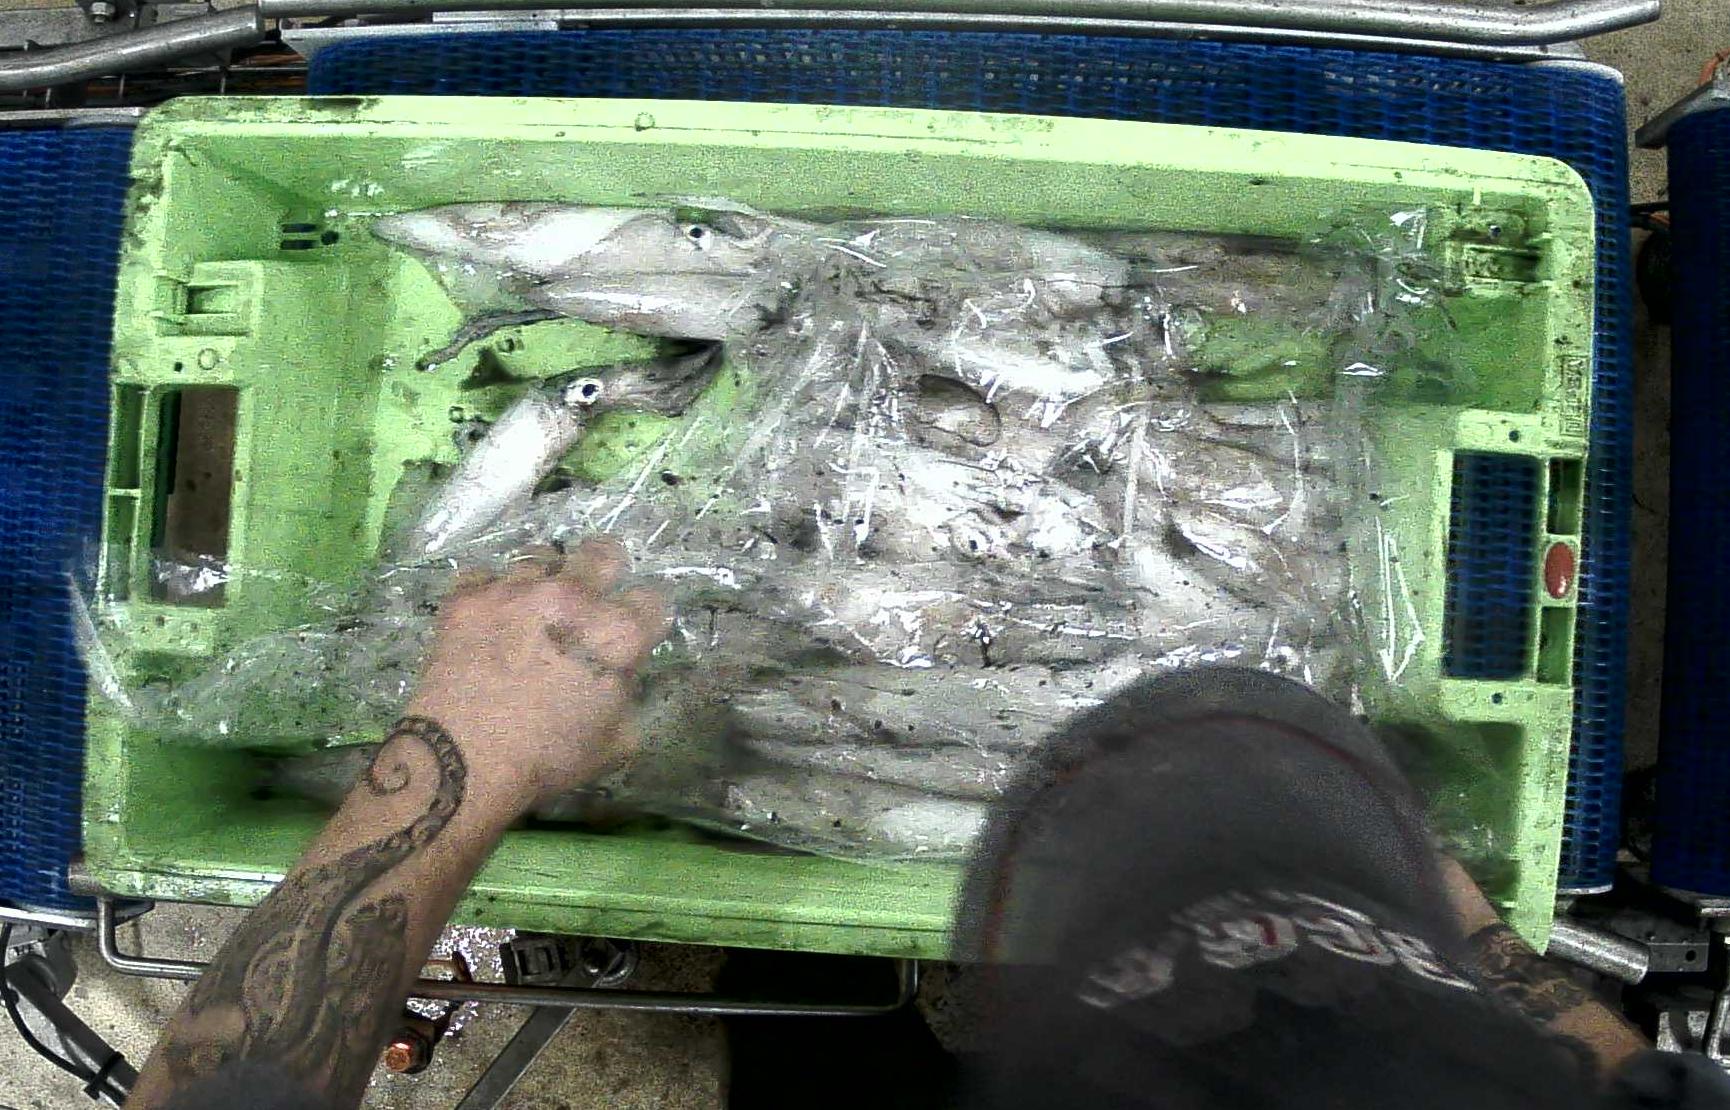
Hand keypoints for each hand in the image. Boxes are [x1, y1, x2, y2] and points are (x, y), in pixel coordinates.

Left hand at [405, 539, 668, 808]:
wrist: (462, 760)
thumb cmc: (547, 759)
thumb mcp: (617, 741)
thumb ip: (628, 695)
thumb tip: (621, 677)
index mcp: (617, 635)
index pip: (652, 599)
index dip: (644, 617)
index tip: (633, 631)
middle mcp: (572, 597)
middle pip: (604, 551)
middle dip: (606, 568)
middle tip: (591, 594)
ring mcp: (516, 589)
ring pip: (541, 556)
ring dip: (545, 579)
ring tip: (532, 606)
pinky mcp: (469, 596)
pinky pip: (485, 575)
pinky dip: (491, 594)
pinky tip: (489, 618)